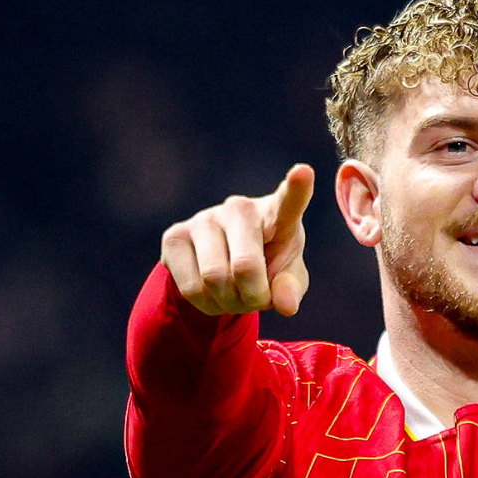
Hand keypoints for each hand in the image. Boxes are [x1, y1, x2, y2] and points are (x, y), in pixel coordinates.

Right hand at [160, 164, 313, 315]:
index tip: (303, 172)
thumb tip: (286, 305)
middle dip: (253, 297)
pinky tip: (211, 293)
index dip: (297, 188)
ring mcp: (203, 218)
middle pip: (245, 266)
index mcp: (276, 214)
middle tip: (257, 299)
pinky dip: (205, 304)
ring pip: (214, 278)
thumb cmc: (265, 264)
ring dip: (228, 303)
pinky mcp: (174, 236)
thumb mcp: (287, 276)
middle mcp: (239, 208)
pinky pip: (190, 287)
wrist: (222, 265)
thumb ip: (292, 287)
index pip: (289, 201)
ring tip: (234, 295)